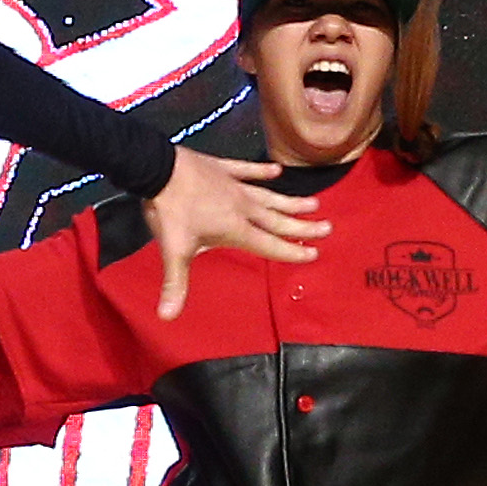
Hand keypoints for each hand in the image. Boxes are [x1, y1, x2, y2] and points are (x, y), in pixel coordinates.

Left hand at [142, 146, 322, 316]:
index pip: (269, 244)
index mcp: (235, 228)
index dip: (292, 251)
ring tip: (314, 203)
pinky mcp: (223, 168)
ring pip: (269, 196)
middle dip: (303, 226)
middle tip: (328, 227)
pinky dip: (262, 170)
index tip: (314, 253)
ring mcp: (235, 185)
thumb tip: (167, 317)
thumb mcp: (173, 251)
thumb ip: (176, 284)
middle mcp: (242, 207)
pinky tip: (278, 170)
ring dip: (290, 202)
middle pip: (278, 220)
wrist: (158, 169)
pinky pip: (248, 170)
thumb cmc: (170, 212)